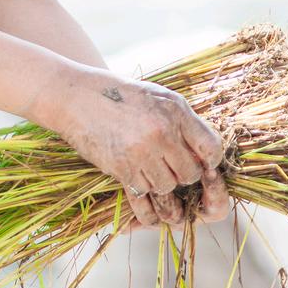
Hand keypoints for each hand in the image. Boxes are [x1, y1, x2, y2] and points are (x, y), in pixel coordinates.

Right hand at [38, 68, 230, 229]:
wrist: (76, 96)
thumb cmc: (119, 94)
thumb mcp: (157, 96)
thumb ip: (183, 122)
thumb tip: (204, 154)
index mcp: (175, 111)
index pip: (211, 148)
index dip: (209, 160)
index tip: (201, 161)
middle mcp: (162, 132)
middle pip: (191, 174)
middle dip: (183, 174)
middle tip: (169, 164)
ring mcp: (142, 152)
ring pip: (168, 187)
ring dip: (161, 182)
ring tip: (148, 165)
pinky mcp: (123, 169)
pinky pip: (144, 193)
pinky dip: (142, 188)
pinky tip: (134, 172)